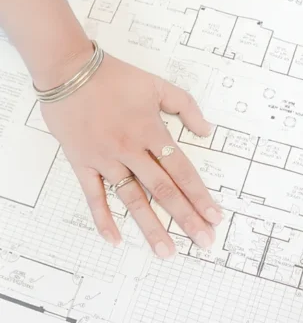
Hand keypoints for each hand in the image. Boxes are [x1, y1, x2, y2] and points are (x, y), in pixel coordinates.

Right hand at [40, 52, 222, 257]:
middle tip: (203, 241)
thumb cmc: (115, 77)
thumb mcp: (159, 85)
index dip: (200, 195)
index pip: (182, 171)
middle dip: (186, 218)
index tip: (214, 216)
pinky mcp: (83, 163)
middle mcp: (131, 150)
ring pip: (132, 199)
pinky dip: (103, 218)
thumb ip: (186, 107)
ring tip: (166, 251)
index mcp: (152, 132)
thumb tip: (207, 131)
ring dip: (150, 227)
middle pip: (163, 190)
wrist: (69, 71)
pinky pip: (93, 196)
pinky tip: (115, 239)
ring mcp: (106, 159)